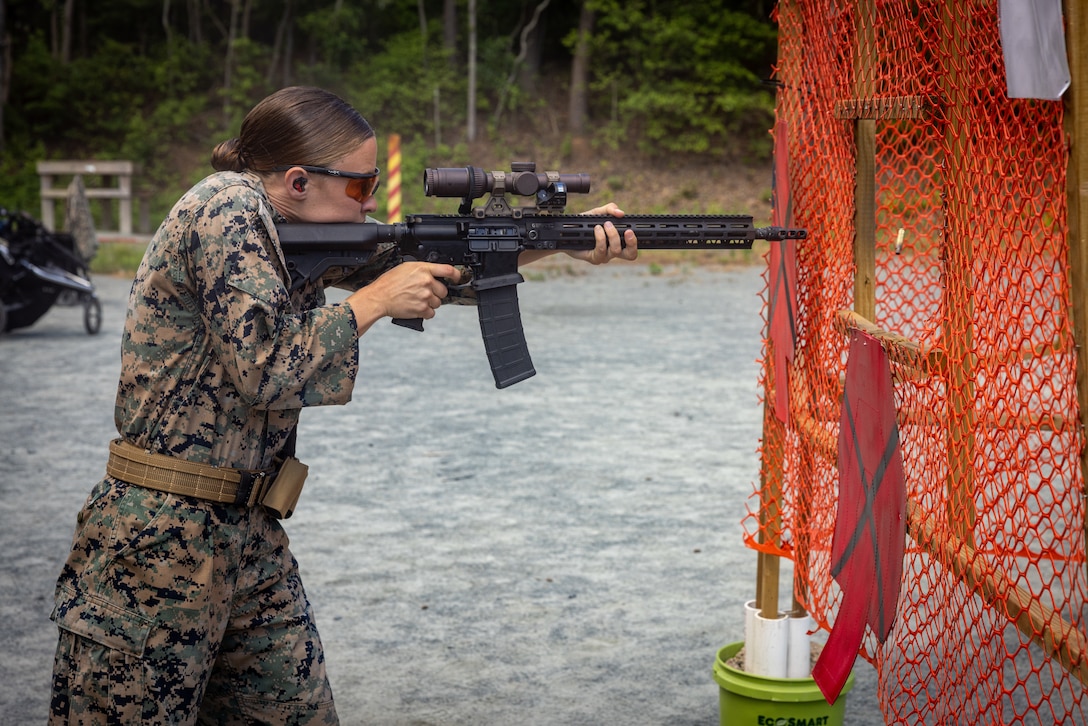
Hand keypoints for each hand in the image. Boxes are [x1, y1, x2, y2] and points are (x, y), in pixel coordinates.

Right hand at [346, 262, 460, 334]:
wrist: (379, 297)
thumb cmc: (389, 283)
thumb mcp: (406, 268)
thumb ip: (422, 270)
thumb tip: (432, 273)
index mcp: (423, 269)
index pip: (448, 270)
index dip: (456, 275)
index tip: (457, 278)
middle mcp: (426, 282)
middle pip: (443, 291)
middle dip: (436, 293)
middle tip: (424, 293)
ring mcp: (425, 296)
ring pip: (438, 303)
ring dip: (430, 303)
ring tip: (417, 300)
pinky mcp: (422, 309)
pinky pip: (431, 313)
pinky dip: (425, 312)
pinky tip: (416, 307)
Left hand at [569, 202, 638, 264]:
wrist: (567, 232)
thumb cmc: (585, 224)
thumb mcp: (597, 213)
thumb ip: (609, 209)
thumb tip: (621, 213)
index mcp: (618, 242)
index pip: (633, 246)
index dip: (637, 241)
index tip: (634, 229)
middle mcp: (613, 251)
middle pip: (631, 255)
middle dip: (632, 243)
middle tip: (628, 231)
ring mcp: (604, 256)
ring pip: (616, 250)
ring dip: (612, 235)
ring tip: (604, 224)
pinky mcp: (595, 258)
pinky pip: (601, 249)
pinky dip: (600, 237)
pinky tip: (596, 228)